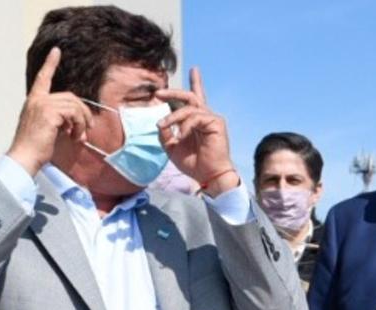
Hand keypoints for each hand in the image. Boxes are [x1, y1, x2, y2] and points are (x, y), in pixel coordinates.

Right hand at [6, 47, 92, 174]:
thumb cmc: (34, 148)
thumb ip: (58, 119)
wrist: (24, 157)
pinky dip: (78, 125)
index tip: (56, 51)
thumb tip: (76, 123)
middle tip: (88, 129)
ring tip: (80, 136)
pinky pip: (73, 113)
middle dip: (82, 112)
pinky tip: (75, 136)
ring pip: (73, 105)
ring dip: (82, 121)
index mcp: (33, 101)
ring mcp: (42, 105)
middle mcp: (36, 100)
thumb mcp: (46, 128)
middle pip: (69, 96)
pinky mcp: (49, 113)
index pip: (42, 78)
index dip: (50, 64)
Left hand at [158, 67, 236, 192]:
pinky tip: (180, 136)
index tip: (194, 69)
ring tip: (162, 126)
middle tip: (158, 94)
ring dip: (172, 116)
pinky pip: (196, 118)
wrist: (208, 176)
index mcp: (197, 121)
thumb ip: (165, 134)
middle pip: (190, 96)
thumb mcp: (172, 148)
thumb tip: (160, 123)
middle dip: (173, 93)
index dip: (196, 82)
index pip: (195, 98)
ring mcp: (212, 118)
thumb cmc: (193, 163)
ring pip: (189, 108)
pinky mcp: (216, 123)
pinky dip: (185, 126)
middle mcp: (205, 117)